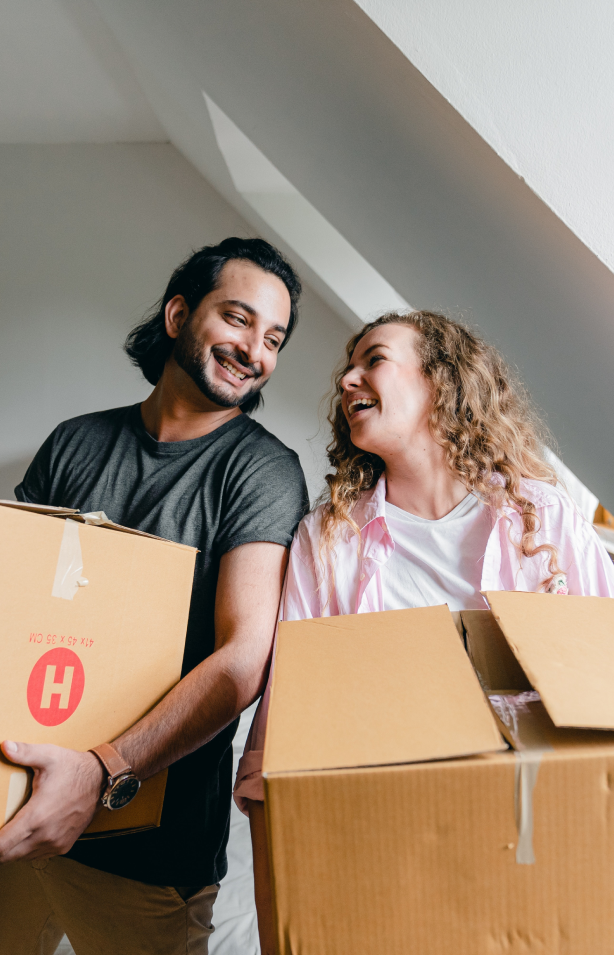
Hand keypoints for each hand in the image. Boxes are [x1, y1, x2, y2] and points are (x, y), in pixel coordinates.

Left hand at [0, 740, 104, 862]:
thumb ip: (24, 753)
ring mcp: (56, 842)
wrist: (101, 779)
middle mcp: (46, 835)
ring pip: (22, 858)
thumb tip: (5, 746)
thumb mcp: (48, 756)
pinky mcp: (64, 845)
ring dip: (12, 849)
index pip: (2, 845)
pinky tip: (25, 836)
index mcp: (37, 816)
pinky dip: (27, 850)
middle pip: (8, 856)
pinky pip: (37, 856)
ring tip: (8, 834)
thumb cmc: (73, 768)